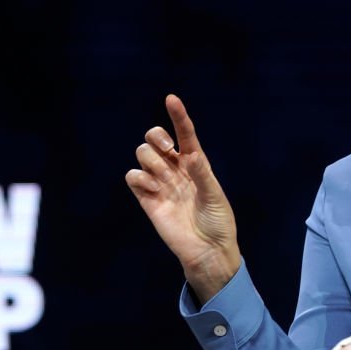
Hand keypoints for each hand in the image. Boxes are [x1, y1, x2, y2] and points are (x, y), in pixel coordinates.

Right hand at [125, 94, 240, 302]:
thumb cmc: (217, 221)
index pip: (185, 134)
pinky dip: (139, 177)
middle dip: (157, 136)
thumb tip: (190, 154)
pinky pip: (133, 176)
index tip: (171, 99)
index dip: (178, 116)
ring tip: (164, 180)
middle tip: (168, 149)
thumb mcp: (215, 196)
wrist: (207, 250)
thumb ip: (202, 174)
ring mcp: (160, 182)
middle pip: (155, 139)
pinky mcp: (147, 198)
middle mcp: (175, 169)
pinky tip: (153, 189)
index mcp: (196, 164)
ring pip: (143, 154)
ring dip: (151, 160)